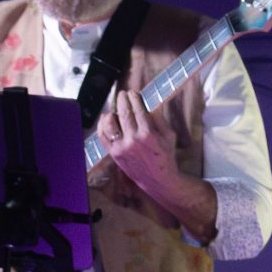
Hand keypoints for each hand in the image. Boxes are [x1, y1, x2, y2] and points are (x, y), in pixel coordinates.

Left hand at [99, 85, 177, 199]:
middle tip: (122, 94)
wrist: (158, 179)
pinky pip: (103, 136)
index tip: (133, 92)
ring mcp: (121, 147)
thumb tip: (149, 105)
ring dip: (111, 112)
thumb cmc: (166, 156)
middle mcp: (133, 139)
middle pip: (124, 113)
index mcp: (148, 134)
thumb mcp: (169, 136)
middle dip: (122, 100)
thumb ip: (159, 119)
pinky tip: (106, 119)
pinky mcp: (114, 154)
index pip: (138, 110)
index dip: (134, 98)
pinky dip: (102, 125)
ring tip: (115, 109)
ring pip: (109, 123)